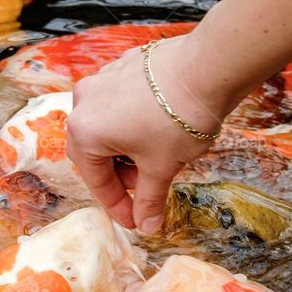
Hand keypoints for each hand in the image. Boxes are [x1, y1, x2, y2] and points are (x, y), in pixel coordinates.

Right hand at [66, 35, 226, 233]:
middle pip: (95, 152)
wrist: (207, 67)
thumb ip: (149, 199)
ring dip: (125, 149)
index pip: (96, 181)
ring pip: (106, 126)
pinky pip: (118, 104)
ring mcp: (102, 80)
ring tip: (156, 157)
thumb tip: (147, 225)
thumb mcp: (161, 167)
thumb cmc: (178, 118)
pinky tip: (158, 130)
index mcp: (85, 132)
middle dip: (120, 175)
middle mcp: (84, 103)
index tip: (135, 220)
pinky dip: (131, 123)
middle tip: (147, 188)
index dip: (117, 206)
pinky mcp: (121, 66)